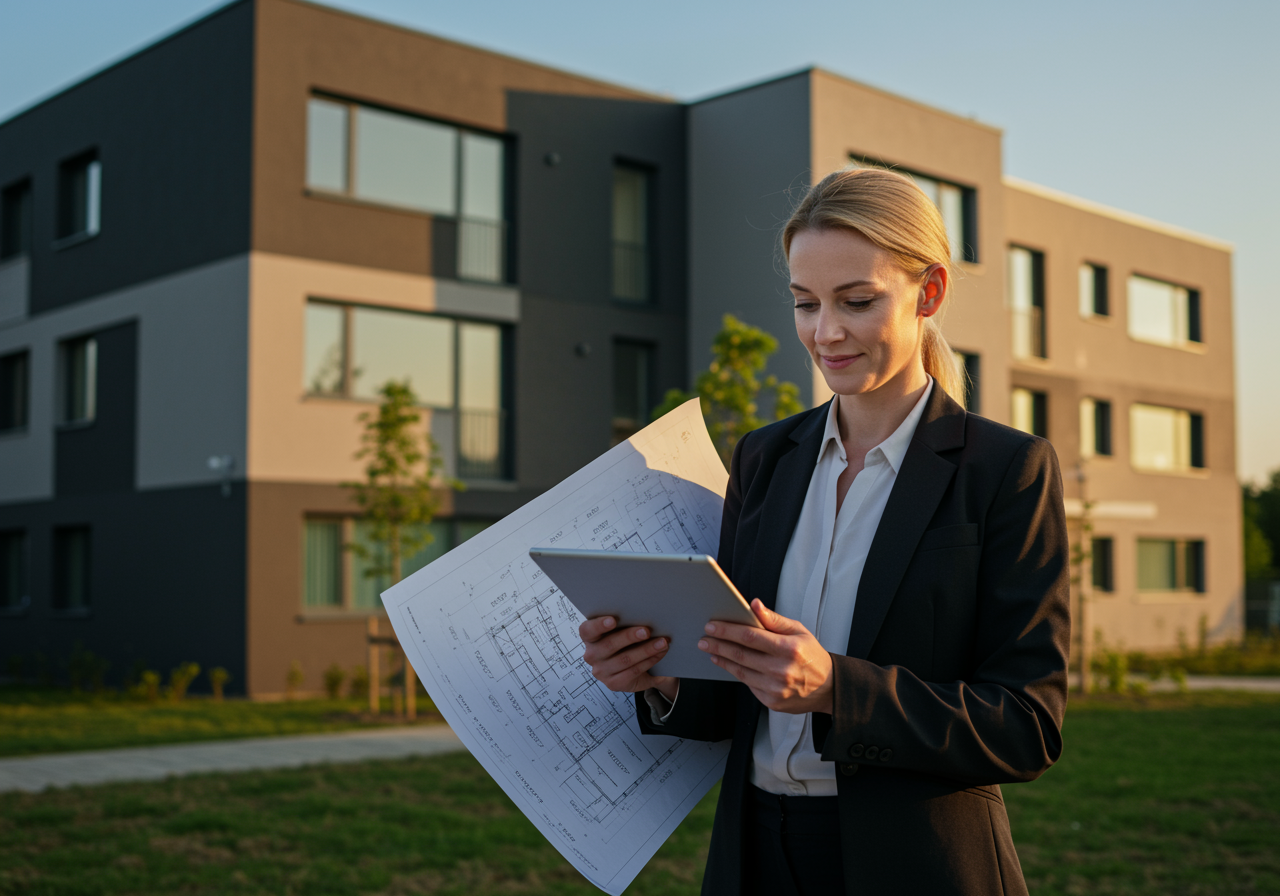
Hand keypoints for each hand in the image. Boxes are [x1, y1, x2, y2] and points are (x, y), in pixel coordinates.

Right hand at [580, 616, 678, 700]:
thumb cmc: (626, 643)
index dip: (599, 625)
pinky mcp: (613, 684)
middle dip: (629, 636)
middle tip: (647, 631)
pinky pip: (633, 671)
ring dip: (646, 649)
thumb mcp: (622, 631)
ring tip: (662, 642)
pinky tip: (659, 653)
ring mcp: (601, 672)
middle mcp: (592, 655)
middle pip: (609, 644)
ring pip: (625, 659)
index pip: (587, 630)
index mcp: (590, 638)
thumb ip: (627, 622)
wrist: (634, 669)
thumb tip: (645, 612)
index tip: (613, 619)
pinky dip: (649, 661)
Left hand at [698, 599, 832, 713]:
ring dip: (722, 659)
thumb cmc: (811, 656)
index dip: (728, 630)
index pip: (750, 637)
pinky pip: (748, 685)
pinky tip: (726, 664)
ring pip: (740, 671)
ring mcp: (776, 688)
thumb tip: (754, 604)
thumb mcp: (799, 631)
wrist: (828, 687)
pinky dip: (735, 673)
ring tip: (711, 650)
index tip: (712, 625)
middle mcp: (782, 670)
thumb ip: (774, 619)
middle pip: (741, 654)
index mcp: (789, 649)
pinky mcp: (772, 701)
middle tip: (704, 638)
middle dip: (718, 644)